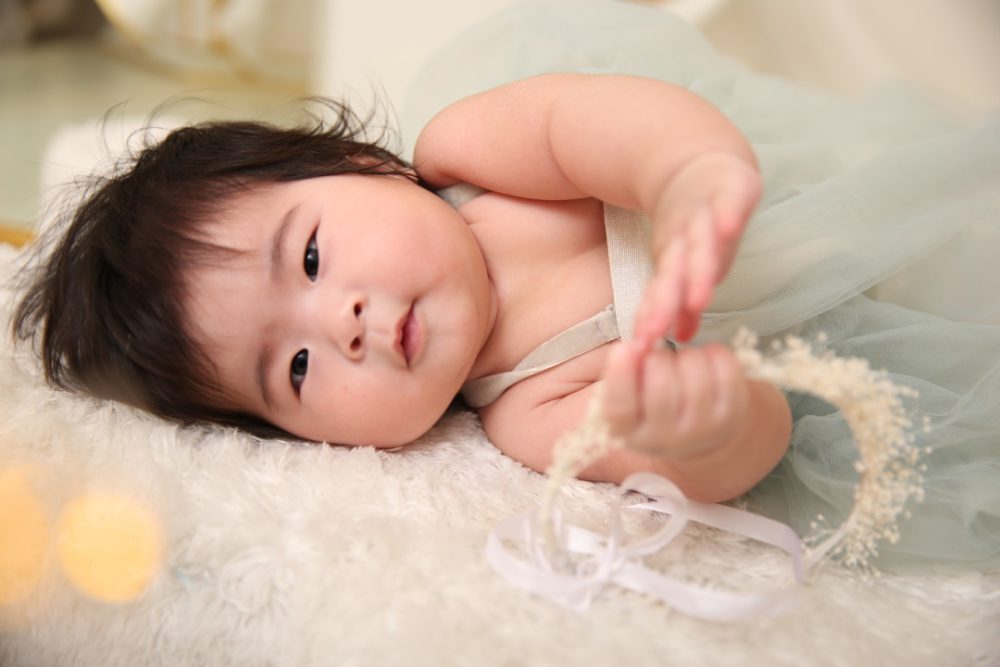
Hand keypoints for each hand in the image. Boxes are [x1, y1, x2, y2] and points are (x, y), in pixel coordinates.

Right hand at [602, 341, 750, 459]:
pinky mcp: (730, 415)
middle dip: (659, 357)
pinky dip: (714, 353)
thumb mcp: (629, 393)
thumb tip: (640, 343)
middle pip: (662, 387)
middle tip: (658, 355)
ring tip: (682, 361)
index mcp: (629, 432)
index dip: (622, 374)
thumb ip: (625, 370)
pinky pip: (726, 371)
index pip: (621, 407)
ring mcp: (701, 429)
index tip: (628, 346)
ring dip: (687, 355)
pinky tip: (705, 356)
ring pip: (695, 375)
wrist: (695, 431)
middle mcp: (665, 438)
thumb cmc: (652, 402)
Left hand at [634, 151, 760, 346]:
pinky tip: (728, 230)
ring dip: (699, 269)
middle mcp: (683, 237)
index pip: (659, 289)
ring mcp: (704, 212)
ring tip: (697, 300)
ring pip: (701, 243)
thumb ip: (683, 300)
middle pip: (675, 272)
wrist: (696, 160)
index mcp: (668, 255)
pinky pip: (731, 202)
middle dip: (667, 301)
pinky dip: (729, 215)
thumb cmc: (690, 222)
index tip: (642, 345)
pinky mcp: (731, 187)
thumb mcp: (683, 262)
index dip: (652, 315)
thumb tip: (682, 338)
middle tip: (655, 332)